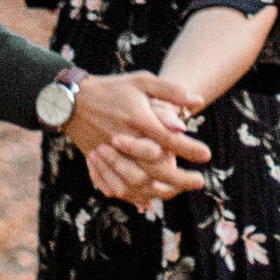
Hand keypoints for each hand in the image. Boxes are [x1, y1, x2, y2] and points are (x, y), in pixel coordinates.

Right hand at [64, 70, 208, 201]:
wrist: (72, 100)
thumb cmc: (113, 88)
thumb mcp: (142, 81)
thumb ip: (171, 91)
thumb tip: (198, 101)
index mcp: (137, 119)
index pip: (169, 139)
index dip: (190, 149)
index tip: (207, 156)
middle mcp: (124, 140)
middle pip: (155, 168)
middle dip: (180, 179)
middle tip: (200, 182)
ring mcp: (110, 154)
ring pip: (137, 182)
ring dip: (159, 189)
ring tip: (178, 190)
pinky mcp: (99, 164)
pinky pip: (117, 186)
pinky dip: (133, 194)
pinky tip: (149, 197)